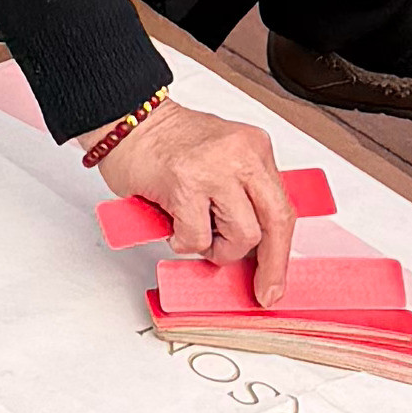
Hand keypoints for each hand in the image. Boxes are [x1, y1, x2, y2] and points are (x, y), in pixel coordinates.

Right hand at [93, 96, 300, 302]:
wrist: (128, 122)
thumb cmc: (168, 146)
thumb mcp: (223, 161)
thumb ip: (243, 196)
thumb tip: (257, 250)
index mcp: (255, 149)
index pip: (283, 207)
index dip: (282, 251)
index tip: (277, 278)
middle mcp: (242, 155)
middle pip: (275, 223)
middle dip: (271, 266)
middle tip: (263, 290)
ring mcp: (215, 169)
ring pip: (241, 237)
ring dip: (215, 248)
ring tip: (194, 229)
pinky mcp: (185, 185)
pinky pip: (198, 238)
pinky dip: (183, 241)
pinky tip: (173, 222)